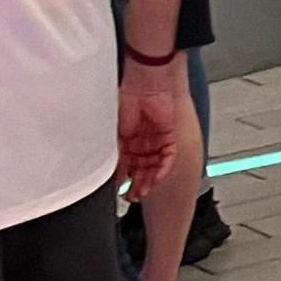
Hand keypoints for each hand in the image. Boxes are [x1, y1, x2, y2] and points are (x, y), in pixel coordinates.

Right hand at [116, 64, 187, 190]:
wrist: (145, 83)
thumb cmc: (126, 99)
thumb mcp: (116, 132)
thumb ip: (115, 153)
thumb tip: (111, 172)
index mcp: (127, 141)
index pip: (126, 165)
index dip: (122, 179)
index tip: (118, 191)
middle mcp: (142, 143)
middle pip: (141, 169)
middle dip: (137, 184)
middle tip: (131, 197)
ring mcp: (156, 140)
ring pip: (154, 166)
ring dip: (148, 181)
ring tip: (141, 193)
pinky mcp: (169, 136)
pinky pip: (167, 157)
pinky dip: (161, 170)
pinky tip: (155, 180)